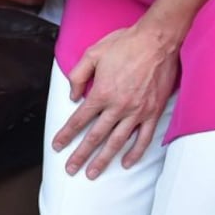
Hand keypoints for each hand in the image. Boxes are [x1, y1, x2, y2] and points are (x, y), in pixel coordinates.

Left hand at [51, 21, 180, 179]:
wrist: (156, 41)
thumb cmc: (124, 44)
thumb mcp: (92, 54)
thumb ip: (78, 76)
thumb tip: (72, 96)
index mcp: (101, 93)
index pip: (79, 119)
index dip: (66, 134)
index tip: (57, 146)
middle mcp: (118, 106)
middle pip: (95, 136)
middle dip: (81, 155)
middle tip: (71, 169)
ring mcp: (137, 112)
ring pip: (117, 142)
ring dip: (104, 159)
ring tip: (93, 173)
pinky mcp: (153, 112)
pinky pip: (144, 138)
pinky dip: (135, 152)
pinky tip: (126, 163)